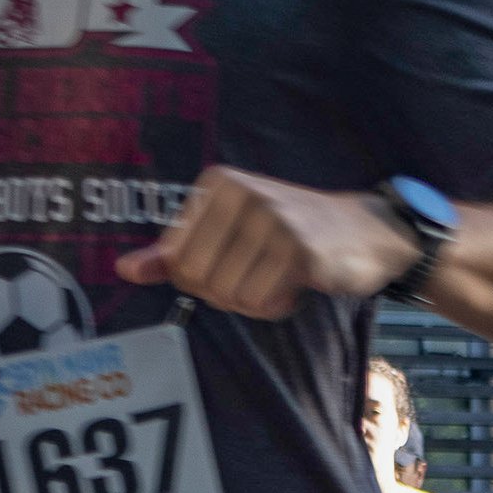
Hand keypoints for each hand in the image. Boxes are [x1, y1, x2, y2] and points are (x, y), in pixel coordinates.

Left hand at [114, 167, 414, 317]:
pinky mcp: (300, 248)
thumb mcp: (230, 232)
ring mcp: (273, 218)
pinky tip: (299, 285)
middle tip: (261, 277)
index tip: (238, 264)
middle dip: (229, 295)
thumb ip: (175, 253)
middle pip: (200, 281)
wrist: (367, 230)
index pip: (179, 264)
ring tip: (282, 277)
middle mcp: (243, 194)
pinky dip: (279, 306)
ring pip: (231, 296)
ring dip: (257, 302)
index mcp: (218, 185)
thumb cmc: (292, 233)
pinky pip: (263, 302)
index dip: (206, 282)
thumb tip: (124, 271)